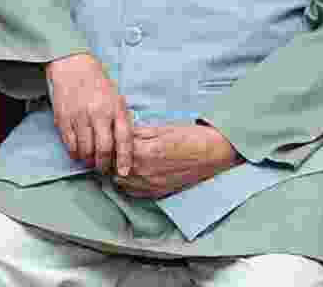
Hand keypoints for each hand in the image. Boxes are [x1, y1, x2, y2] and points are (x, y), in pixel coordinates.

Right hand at [45, 53, 131, 176]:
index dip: (124, 159)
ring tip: (90, 162)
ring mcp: (78, 115)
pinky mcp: (62, 117)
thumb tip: (123, 147)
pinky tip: (77, 153)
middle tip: (103, 170)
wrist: (72, 65)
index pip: (123, 139)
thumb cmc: (97, 83)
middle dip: (103, 165)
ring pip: (85, 149)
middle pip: (103, 149)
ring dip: (88, 161)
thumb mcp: (116, 98)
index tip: (123, 172)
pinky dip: (74, 152)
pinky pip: (69, 143)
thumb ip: (121, 120)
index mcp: (115, 108)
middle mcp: (98, 113)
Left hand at [114, 124, 240, 198]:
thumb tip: (118, 134)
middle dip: (110, 159)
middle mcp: (146, 173)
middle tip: (112, 149)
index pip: (113, 151)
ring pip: (120, 182)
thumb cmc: (190, 137)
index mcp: (145, 152)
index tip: (107, 139)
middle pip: (113, 169)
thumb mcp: (161, 129)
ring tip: (122, 160)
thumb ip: (137, 133)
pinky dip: (128, 183)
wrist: (215, 153)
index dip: (108, 144)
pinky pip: (133, 193)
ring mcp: (152, 186)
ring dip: (117, 172)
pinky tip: (133, 172)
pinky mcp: (159, 194)